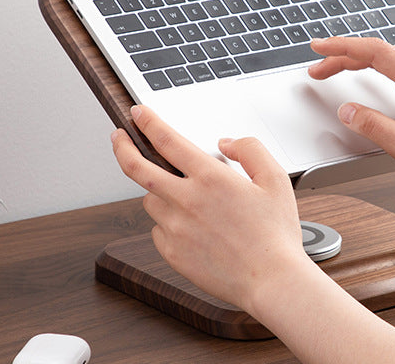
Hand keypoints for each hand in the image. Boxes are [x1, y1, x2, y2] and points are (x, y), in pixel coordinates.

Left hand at [110, 105, 312, 312]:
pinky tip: (191, 226)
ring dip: (158, 191)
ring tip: (183, 196)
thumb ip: (250, 149)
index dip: (148, 122)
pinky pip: (158, 229)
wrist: (271, 281)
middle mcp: (187, 200)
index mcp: (210, 177)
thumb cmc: (276, 234)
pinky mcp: (172, 253)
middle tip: (118, 137)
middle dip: (122, 146)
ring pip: (150, 200)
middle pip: (137, 168)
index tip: (138, 113)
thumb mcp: (275, 178)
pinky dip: (167, 222)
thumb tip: (225, 143)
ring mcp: (175, 228)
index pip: (167, 140)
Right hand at [308, 36, 394, 196]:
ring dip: (360, 61)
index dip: (342, 47)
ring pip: (390, 59)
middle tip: (318, 67)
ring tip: (336, 69)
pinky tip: (371, 76)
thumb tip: (348, 111)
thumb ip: (373, 127)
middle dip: (344, 56)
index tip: (319, 47)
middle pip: (379, 53)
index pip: (374, 51)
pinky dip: (377, 68)